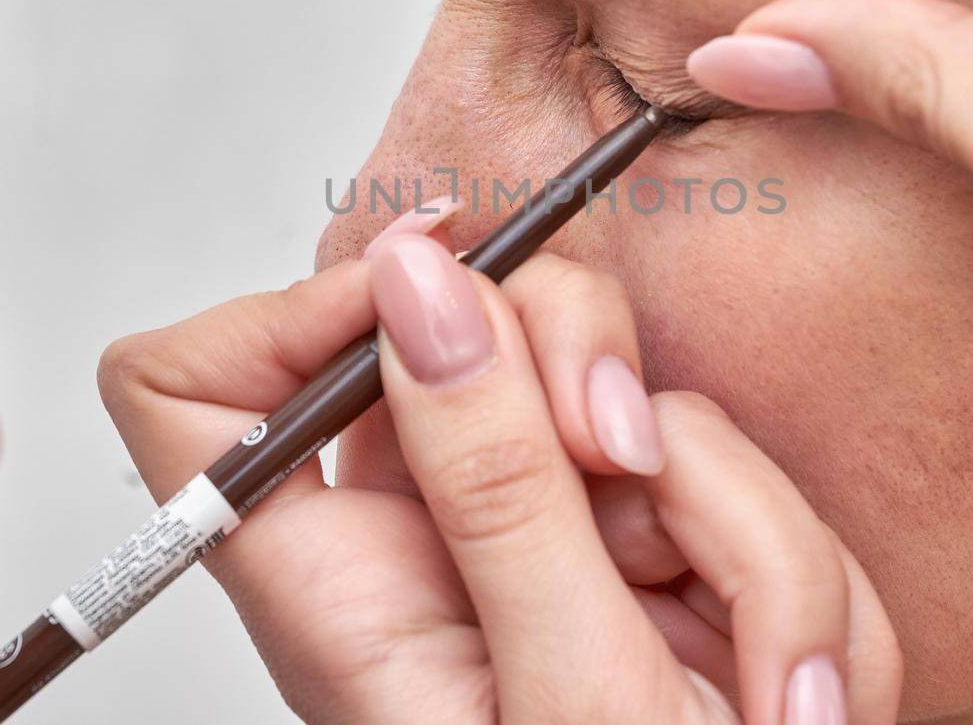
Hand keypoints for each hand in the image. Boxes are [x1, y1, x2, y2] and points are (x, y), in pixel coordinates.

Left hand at [99, 237, 900, 723]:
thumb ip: (496, 487)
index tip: (426, 296)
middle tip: (618, 456)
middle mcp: (433, 538)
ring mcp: (552, 530)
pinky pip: (718, 454)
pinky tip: (776, 670)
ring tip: (735, 655)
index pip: (195, 394)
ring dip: (716, 511)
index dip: (289, 316)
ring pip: (617, 389)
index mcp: (344, 589)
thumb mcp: (572, 692)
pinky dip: (776, 558)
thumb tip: (418, 288)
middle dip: (568, 366)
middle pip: (446, 326)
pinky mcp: (657, 536)